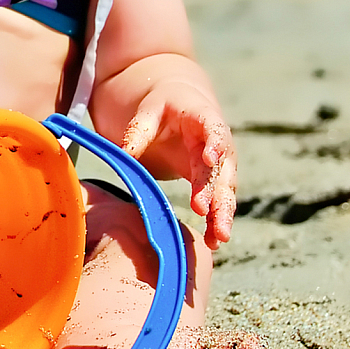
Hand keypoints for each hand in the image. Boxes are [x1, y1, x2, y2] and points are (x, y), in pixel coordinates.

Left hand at [120, 81, 236, 249]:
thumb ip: (139, 130)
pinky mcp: (211, 181)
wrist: (180, 107)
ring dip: (222, 213)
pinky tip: (213, 242)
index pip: (213, 129)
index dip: (214, 143)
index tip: (210, 159)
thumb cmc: (163, 107)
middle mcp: (217, 143)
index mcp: (203, 117)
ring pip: (223, 190)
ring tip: (218, 238)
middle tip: (206, 211)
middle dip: (216, 190)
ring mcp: (217, 165)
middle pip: (221, 168)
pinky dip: (215, 220)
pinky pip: (216, 202)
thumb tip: (126, 152)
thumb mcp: (149, 111)